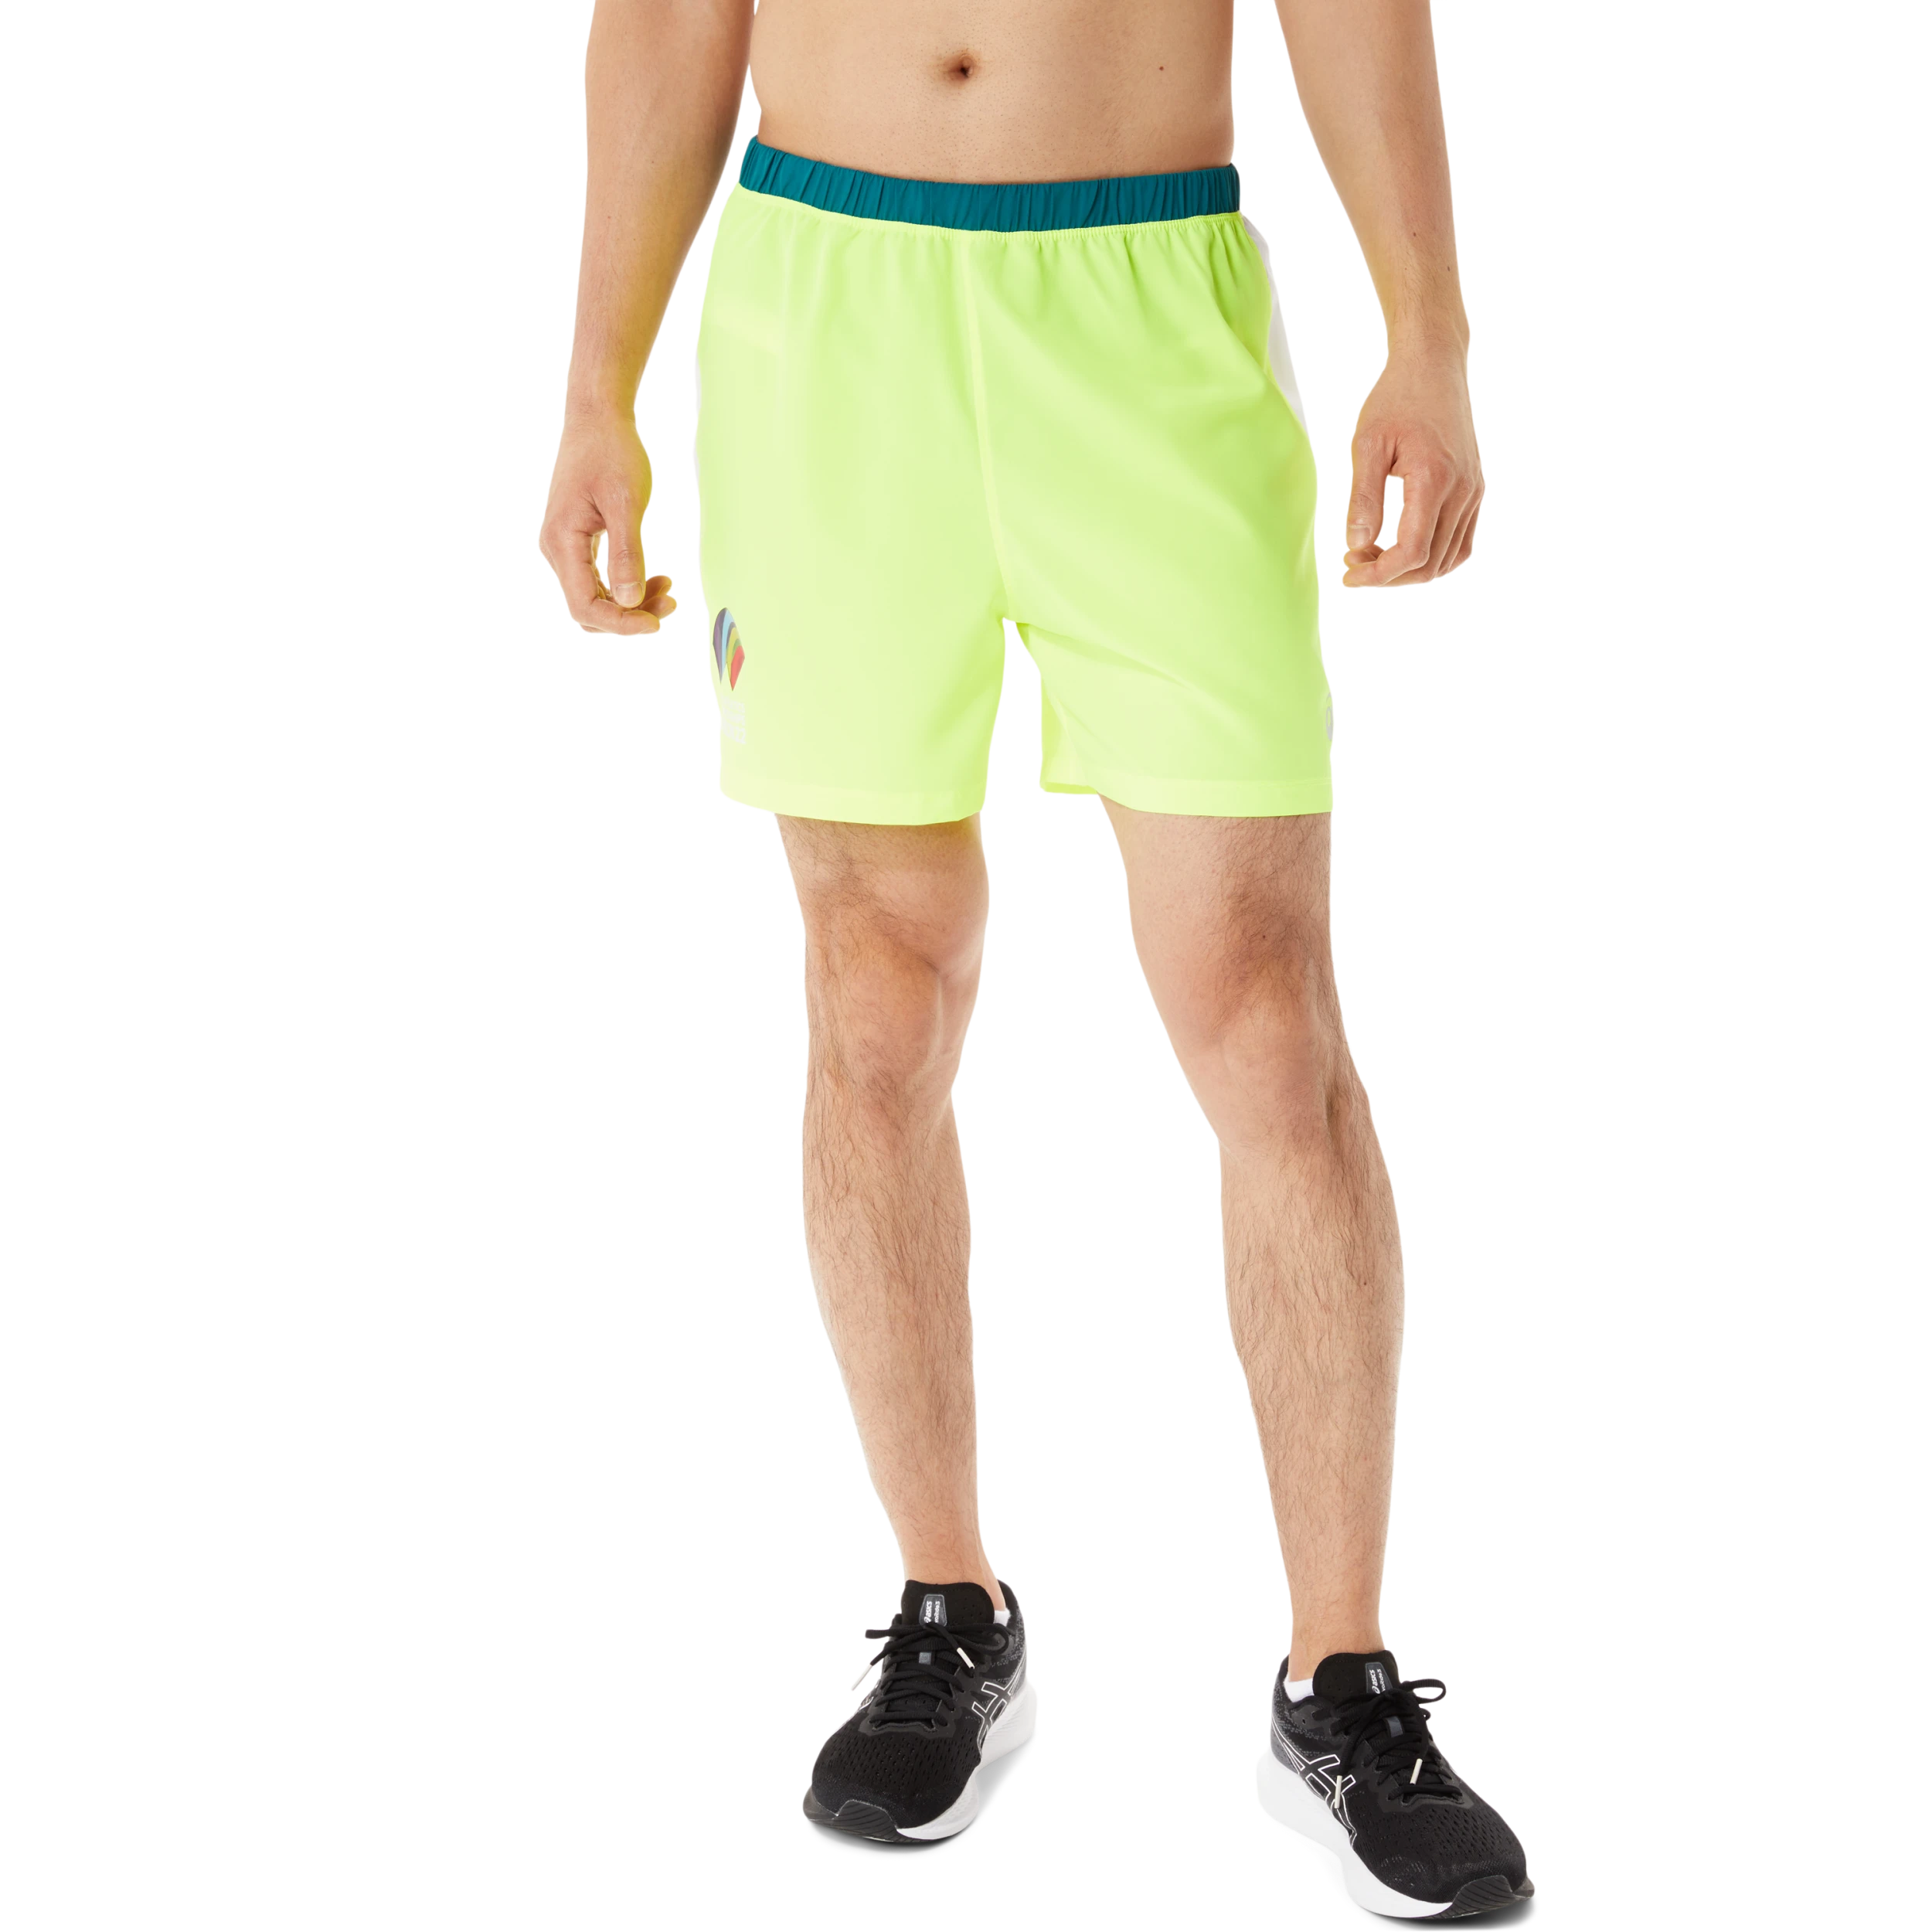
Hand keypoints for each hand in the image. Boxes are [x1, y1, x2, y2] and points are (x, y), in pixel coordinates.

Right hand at [538, 414, 679, 633]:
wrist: (598, 418)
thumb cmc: (611, 451)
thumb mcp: (625, 502)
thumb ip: (627, 553)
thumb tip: (629, 600)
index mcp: (563, 542)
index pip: (586, 606)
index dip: (620, 623)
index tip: (656, 623)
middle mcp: (558, 550)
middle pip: (590, 607)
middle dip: (629, 614)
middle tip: (670, 603)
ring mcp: (567, 547)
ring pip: (598, 595)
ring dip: (633, 601)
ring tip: (669, 590)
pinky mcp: (579, 541)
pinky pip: (601, 578)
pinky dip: (628, 584)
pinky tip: (657, 578)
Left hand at [1339, 343, 1483, 588]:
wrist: (1433, 366)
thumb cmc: (1398, 399)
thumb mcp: (1368, 445)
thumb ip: (1363, 498)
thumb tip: (1356, 545)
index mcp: (1433, 480)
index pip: (1412, 552)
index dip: (1379, 574)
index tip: (1350, 573)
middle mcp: (1461, 491)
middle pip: (1430, 564)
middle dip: (1390, 576)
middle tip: (1356, 563)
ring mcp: (1472, 492)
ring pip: (1447, 558)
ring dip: (1410, 570)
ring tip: (1375, 556)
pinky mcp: (1473, 490)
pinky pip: (1460, 541)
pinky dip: (1433, 557)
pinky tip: (1403, 548)